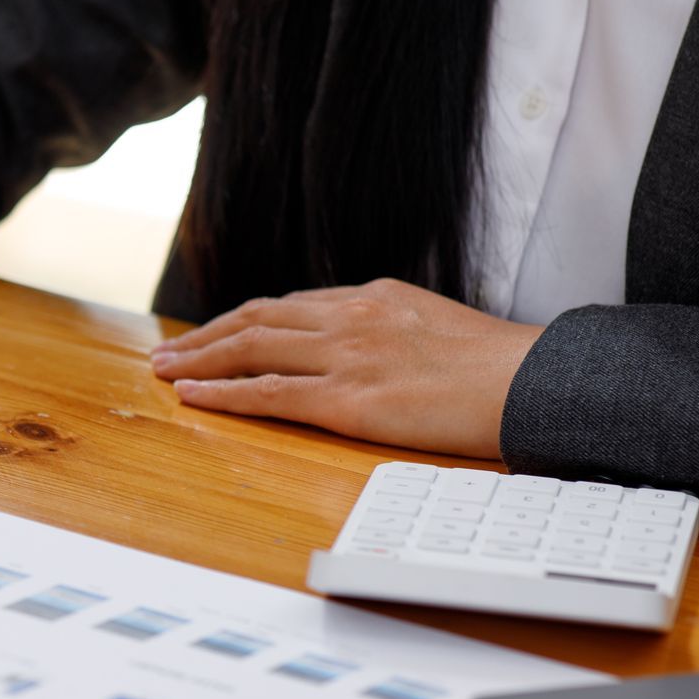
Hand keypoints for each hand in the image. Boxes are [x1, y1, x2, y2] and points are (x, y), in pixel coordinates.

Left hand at [150, 278, 544, 457]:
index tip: (217, 333)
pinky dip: (221, 395)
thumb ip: (397, 335)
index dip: (245, 322)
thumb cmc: (502, 369)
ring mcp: (346, 356)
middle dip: (205, 337)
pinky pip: (266, 394)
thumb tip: (380, 357)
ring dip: (199, 361)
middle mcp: (351, 317)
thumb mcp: (440, 330)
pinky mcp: (346, 399)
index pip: (292, 307)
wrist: (534, 383)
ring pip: (250, 350)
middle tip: (168, 352)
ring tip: (164, 371)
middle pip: (257, 320)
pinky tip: (193, 398)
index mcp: (374, 299)